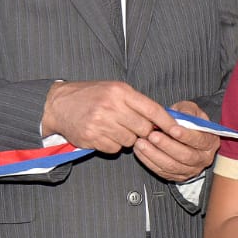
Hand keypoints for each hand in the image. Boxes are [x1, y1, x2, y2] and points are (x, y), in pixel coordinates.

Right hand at [42, 80, 165, 151]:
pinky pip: (115, 148)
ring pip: (130, 141)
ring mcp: (101, 122)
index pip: (152, 109)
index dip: (168, 122)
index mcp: (120, 91)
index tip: (178, 131)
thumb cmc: (90, 96)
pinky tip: (103, 134)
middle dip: (143, 132)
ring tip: (113, 127)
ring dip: (126, 138)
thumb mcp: (114, 89)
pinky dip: (112, 145)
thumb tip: (161, 119)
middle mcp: (112, 106)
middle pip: (143, 129)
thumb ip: (136, 102)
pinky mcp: (92, 137)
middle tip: (133, 127)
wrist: (59, 104)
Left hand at [133, 100, 218, 183]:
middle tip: (152, 136)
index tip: (172, 129)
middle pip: (186, 156)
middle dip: (167, 146)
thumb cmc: (188, 122)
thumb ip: (187, 111)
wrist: (185, 135)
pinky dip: (149, 162)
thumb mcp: (191, 110)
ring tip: (141, 143)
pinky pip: (162, 171)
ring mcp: (190, 170)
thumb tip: (180, 115)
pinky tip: (140, 151)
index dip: (186, 135)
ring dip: (154, 155)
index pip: (200, 140)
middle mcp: (203, 158)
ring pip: (172, 166)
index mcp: (210, 142)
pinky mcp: (177, 176)